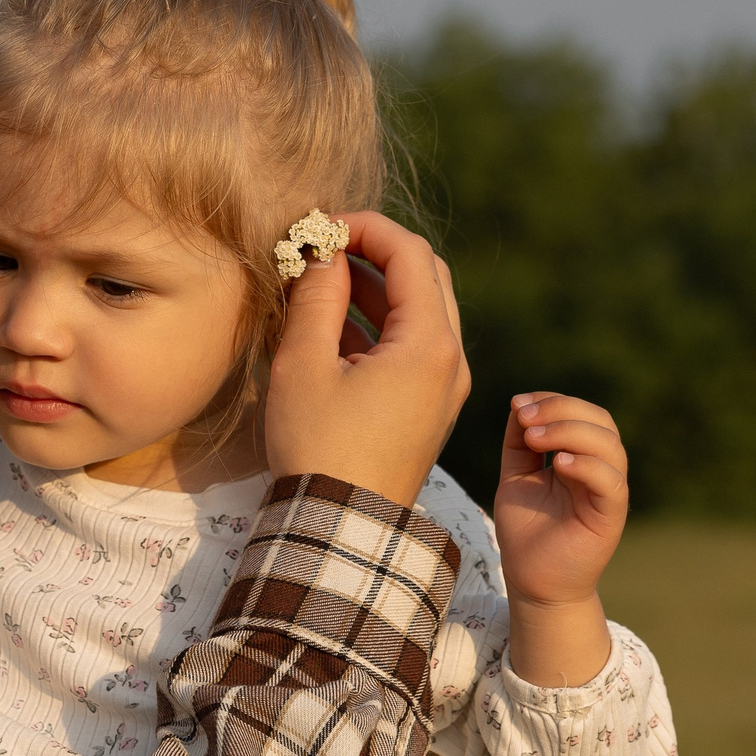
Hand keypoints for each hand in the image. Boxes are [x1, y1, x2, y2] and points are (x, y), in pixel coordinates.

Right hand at [264, 213, 470, 507]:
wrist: (341, 528)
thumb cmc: (318, 447)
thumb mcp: (304, 365)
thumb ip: (317, 298)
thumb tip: (323, 253)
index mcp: (429, 345)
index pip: (410, 254)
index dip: (365, 228)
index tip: (319, 228)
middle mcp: (451, 360)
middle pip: (425, 276)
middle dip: (375, 252)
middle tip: (324, 247)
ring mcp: (446, 385)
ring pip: (421, 310)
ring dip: (376, 286)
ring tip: (320, 280)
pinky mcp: (431, 406)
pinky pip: (414, 345)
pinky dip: (380, 323)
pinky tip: (332, 324)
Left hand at [495, 391, 627, 685]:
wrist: (533, 582)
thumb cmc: (526, 532)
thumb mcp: (515, 478)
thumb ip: (519, 443)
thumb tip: (519, 403)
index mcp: (580, 456)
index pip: (581, 413)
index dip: (553, 401)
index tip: (519, 403)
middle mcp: (599, 469)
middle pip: (600, 421)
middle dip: (561, 410)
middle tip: (526, 417)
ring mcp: (608, 491)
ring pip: (609, 446)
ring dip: (570, 432)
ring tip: (535, 437)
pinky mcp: (610, 515)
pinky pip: (611, 482)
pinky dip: (588, 466)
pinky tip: (560, 464)